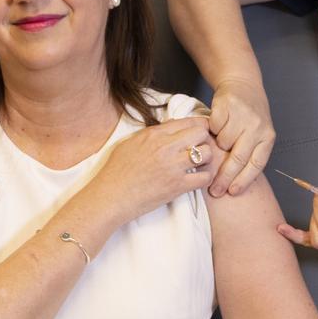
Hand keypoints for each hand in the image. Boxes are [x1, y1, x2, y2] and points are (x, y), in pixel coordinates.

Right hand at [90, 117, 213, 223]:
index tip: (200, 132)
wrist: (110, 197)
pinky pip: (205, 177)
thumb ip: (153, 133)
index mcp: (154, 134)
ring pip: (207, 153)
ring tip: (200, 165)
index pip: (188, 121)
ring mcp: (173, 166)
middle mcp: (165, 147)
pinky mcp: (177, 186)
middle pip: (202, 133)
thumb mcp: (131, 143)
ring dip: (207, 159)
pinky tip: (198, 178)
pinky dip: (206, 177)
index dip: (199, 126)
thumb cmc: (116, 171)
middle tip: (200, 148)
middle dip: (204, 139)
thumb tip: (172, 126)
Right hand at [208, 78, 274, 196]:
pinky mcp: (227, 106)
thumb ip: (249, 152)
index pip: (256, 164)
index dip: (243, 181)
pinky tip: (215, 125)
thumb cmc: (249, 115)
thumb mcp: (257, 133)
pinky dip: (211, 129)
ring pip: (223, 143)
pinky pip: (213, 127)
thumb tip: (233, 182)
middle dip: (224, 177)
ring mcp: (242, 116)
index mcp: (267, 137)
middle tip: (215, 190)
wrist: (242, 84)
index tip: (232, 192)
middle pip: (238, 158)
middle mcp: (257, 127)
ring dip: (217, 145)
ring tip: (218, 140)